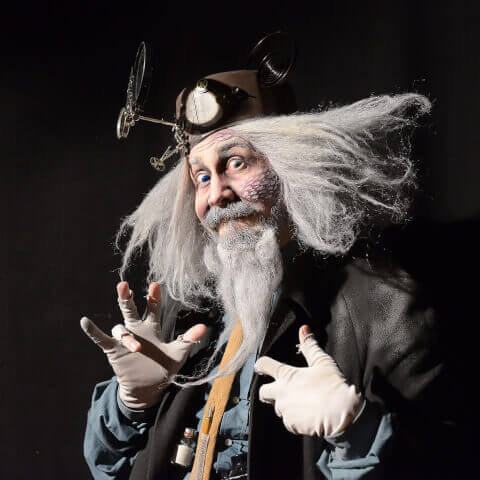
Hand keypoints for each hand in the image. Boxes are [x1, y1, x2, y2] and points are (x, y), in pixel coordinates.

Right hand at [80, 281, 206, 408]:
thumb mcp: (178, 354)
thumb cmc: (164, 368)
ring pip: (120, 329)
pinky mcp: (113, 350)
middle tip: (124, 285)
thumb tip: (204, 327)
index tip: (155, 285)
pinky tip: (84, 321)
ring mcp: (125, 339)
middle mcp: (137, 329)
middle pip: (129, 309)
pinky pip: (101, 338)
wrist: (148, 389)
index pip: (152, 308)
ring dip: (126, 336)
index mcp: (152, 327)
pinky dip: (92, 331)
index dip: (154, 297)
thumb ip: (188, 339)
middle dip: (126, 297)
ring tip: (136, 347)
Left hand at [254, 325, 363, 436]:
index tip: (261, 366)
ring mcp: (285, 410)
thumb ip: (310, 345)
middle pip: (262, 391)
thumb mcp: (322, 361)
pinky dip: (295, 418)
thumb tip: (303, 329)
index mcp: (286, 375)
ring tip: (303, 401)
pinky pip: (288, 421)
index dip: (261, 364)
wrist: (342, 414)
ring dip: (285, 404)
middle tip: (281, 388)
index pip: (264, 365)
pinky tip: (308, 414)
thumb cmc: (333, 385)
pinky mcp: (291, 424)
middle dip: (268, 390)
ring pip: (278, 407)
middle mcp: (281, 393)